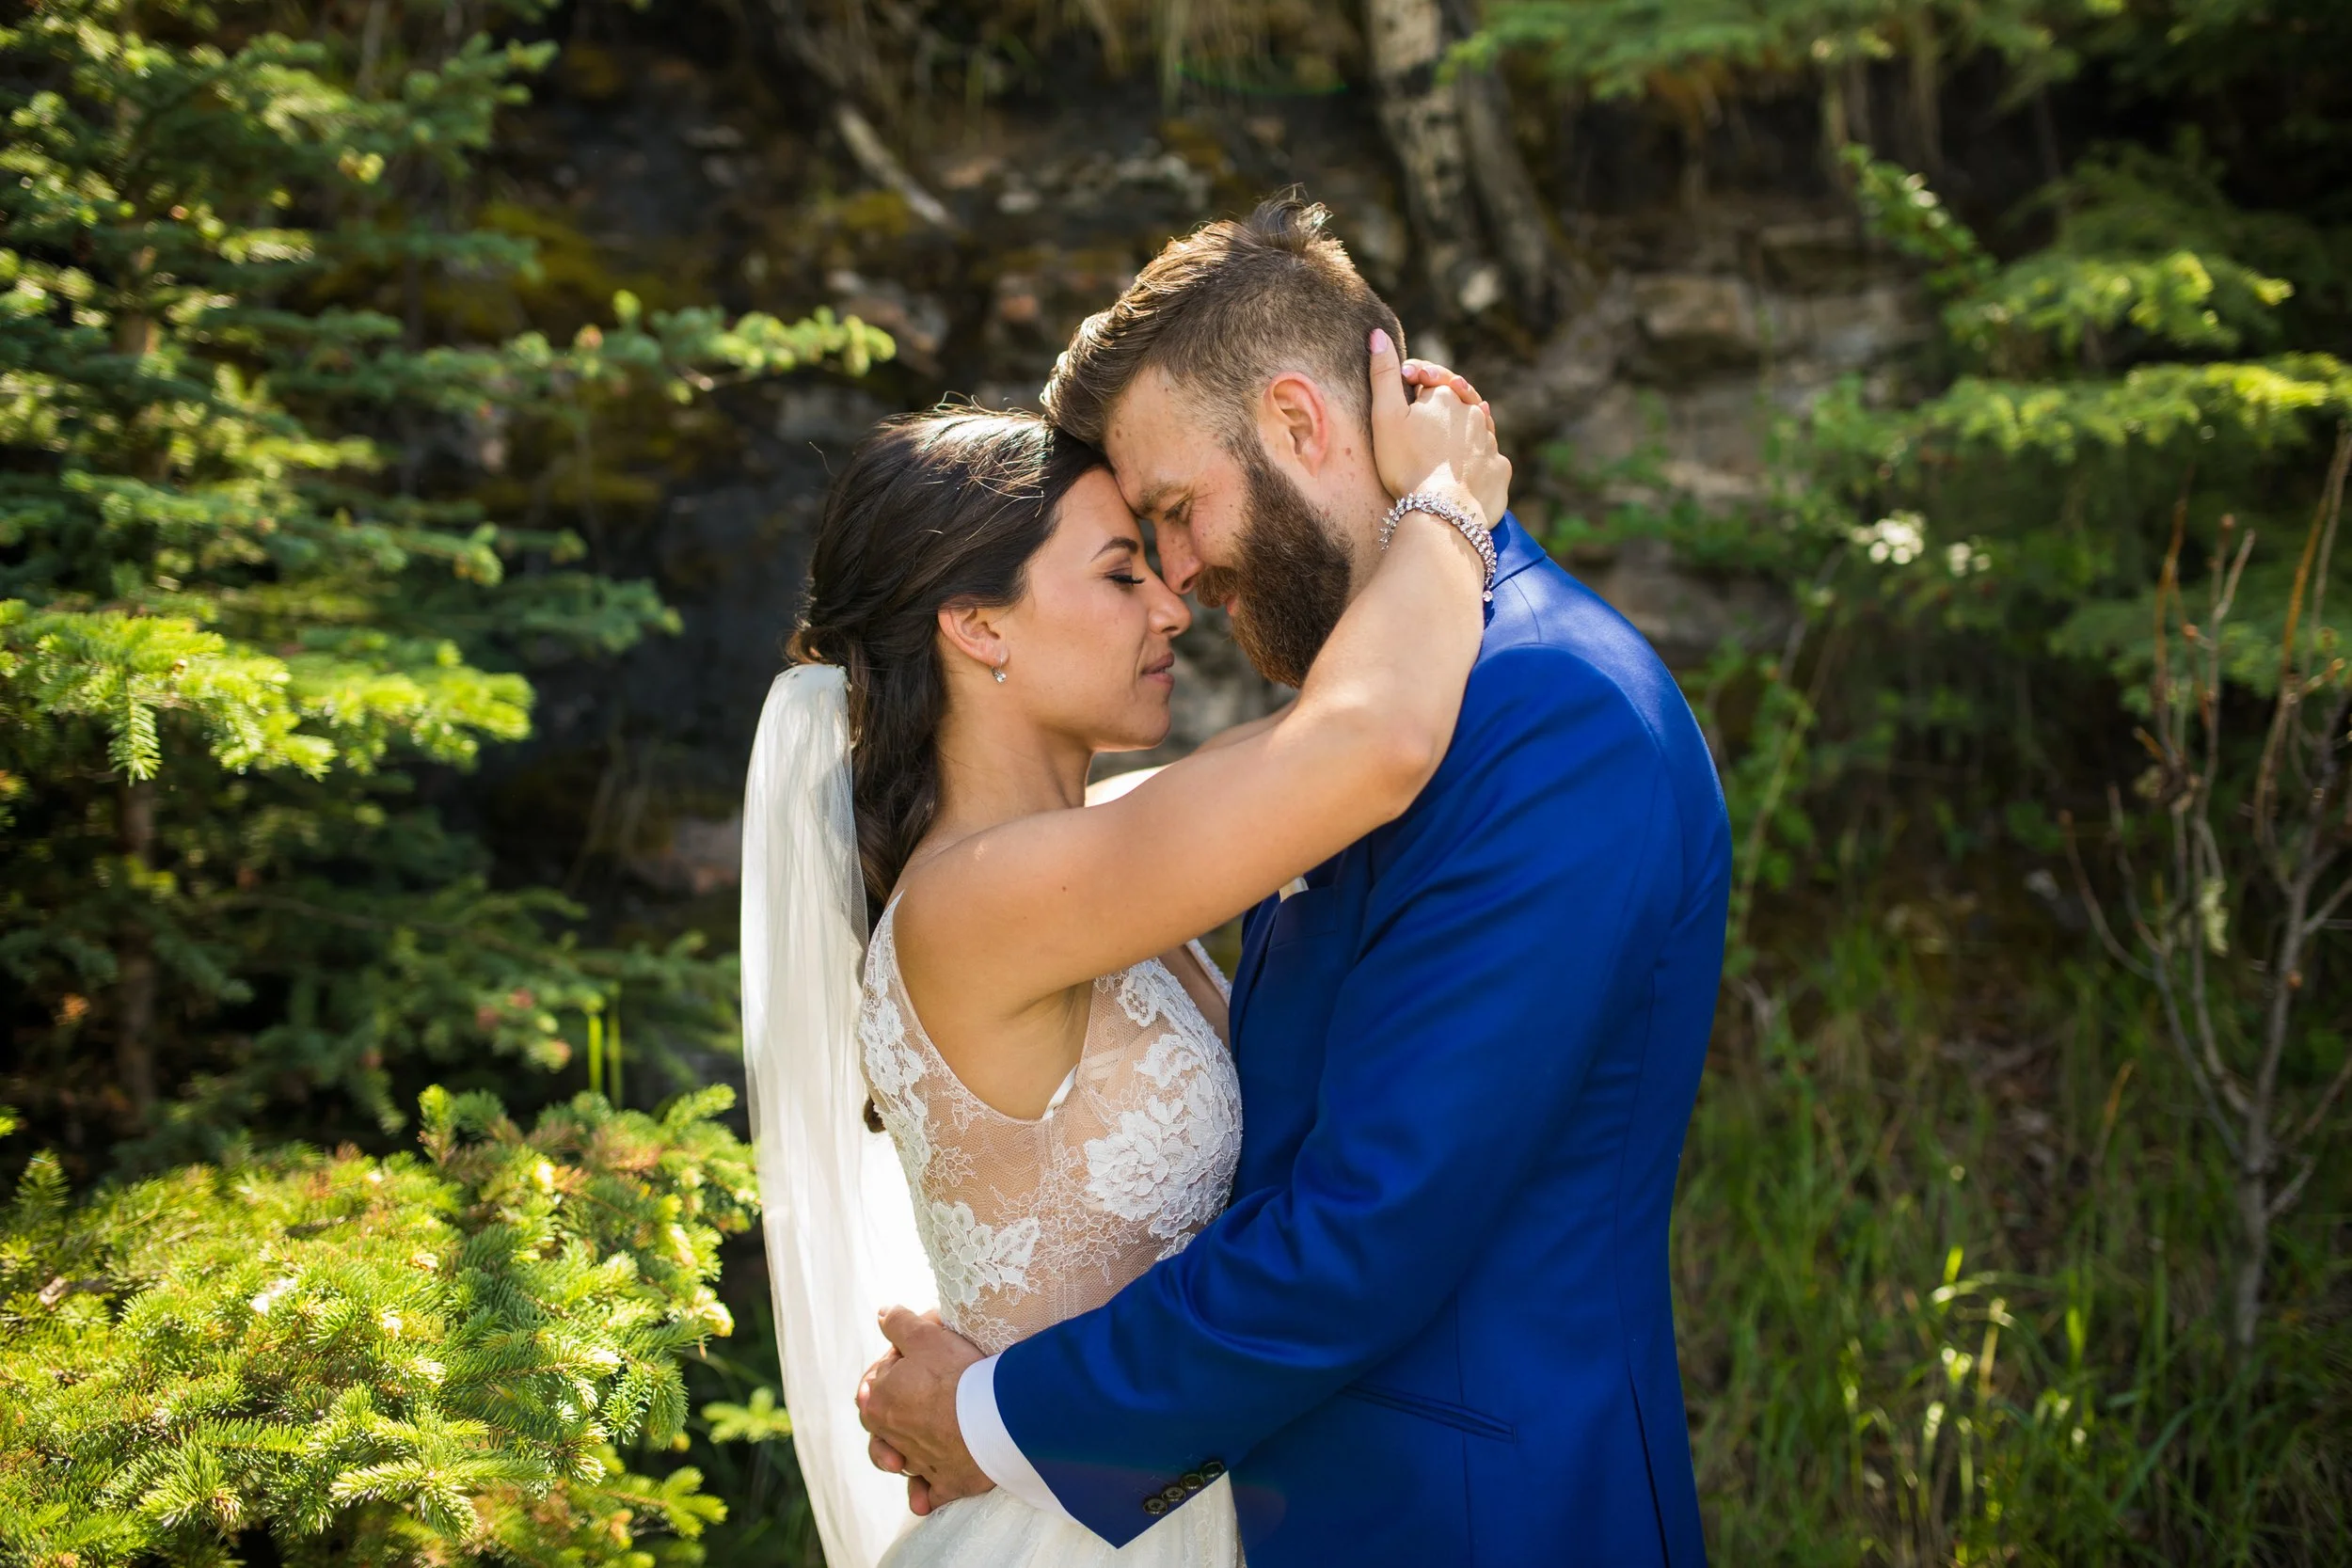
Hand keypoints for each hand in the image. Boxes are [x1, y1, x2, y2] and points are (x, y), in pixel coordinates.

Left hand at [856, 1305, 993, 1513]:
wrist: (995, 1415)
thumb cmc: (958, 1372)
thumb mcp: (926, 1334)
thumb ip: (899, 1323)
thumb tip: (883, 1314)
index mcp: (877, 1402)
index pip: (872, 1386)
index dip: (892, 1369)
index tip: (914, 1359)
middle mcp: (891, 1437)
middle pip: (881, 1427)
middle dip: (893, 1414)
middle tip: (915, 1397)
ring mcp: (919, 1463)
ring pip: (901, 1461)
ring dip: (902, 1456)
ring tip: (910, 1447)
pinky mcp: (946, 1483)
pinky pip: (928, 1493)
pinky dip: (923, 1494)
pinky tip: (922, 1495)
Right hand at [1368, 330, 1510, 526]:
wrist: (1442, 513)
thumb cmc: (1407, 464)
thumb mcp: (1385, 416)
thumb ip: (1383, 374)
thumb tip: (1377, 334)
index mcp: (1447, 395)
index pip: (1429, 381)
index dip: (1412, 389)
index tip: (1397, 409)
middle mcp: (1475, 412)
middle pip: (1454, 404)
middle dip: (1438, 413)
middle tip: (1416, 438)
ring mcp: (1491, 442)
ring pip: (1474, 431)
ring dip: (1458, 438)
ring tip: (1436, 458)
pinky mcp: (1501, 470)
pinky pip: (1488, 460)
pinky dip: (1476, 463)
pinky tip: (1460, 477)